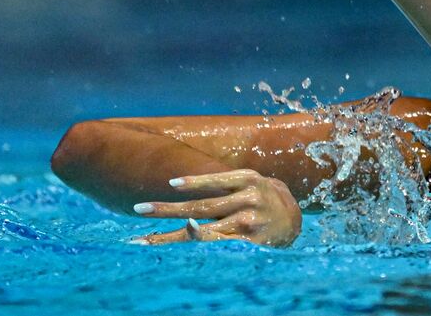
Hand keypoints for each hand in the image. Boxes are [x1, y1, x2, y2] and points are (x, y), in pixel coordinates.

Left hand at [130, 169, 302, 246]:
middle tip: (139, 208)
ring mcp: (249, 223)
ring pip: (204, 231)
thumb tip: (184, 191)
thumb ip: (222, 186)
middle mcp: (248, 200)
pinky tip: (178, 251)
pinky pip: (218, 247)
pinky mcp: (251, 244)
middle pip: (201, 207)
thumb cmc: (259, 197)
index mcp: (247, 179)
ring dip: (171, 236)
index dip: (195, 183)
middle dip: (167, 210)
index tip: (171, 184)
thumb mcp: (247, 183)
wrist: (291, 219)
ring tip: (143, 239)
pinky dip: (197, 248)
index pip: (215, 181)